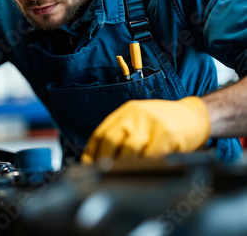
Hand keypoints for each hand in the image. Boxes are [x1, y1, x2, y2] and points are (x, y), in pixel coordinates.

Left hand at [81, 97, 210, 162]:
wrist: (196, 114)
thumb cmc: (165, 121)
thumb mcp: (139, 120)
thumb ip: (121, 134)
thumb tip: (97, 159)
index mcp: (126, 112)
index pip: (101, 133)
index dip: (92, 153)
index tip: (89, 166)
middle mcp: (136, 115)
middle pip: (111, 140)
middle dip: (105, 161)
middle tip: (107, 173)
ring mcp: (152, 123)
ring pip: (130, 150)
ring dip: (126, 166)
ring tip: (127, 173)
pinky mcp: (168, 134)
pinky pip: (152, 156)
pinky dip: (147, 166)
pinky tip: (147, 168)